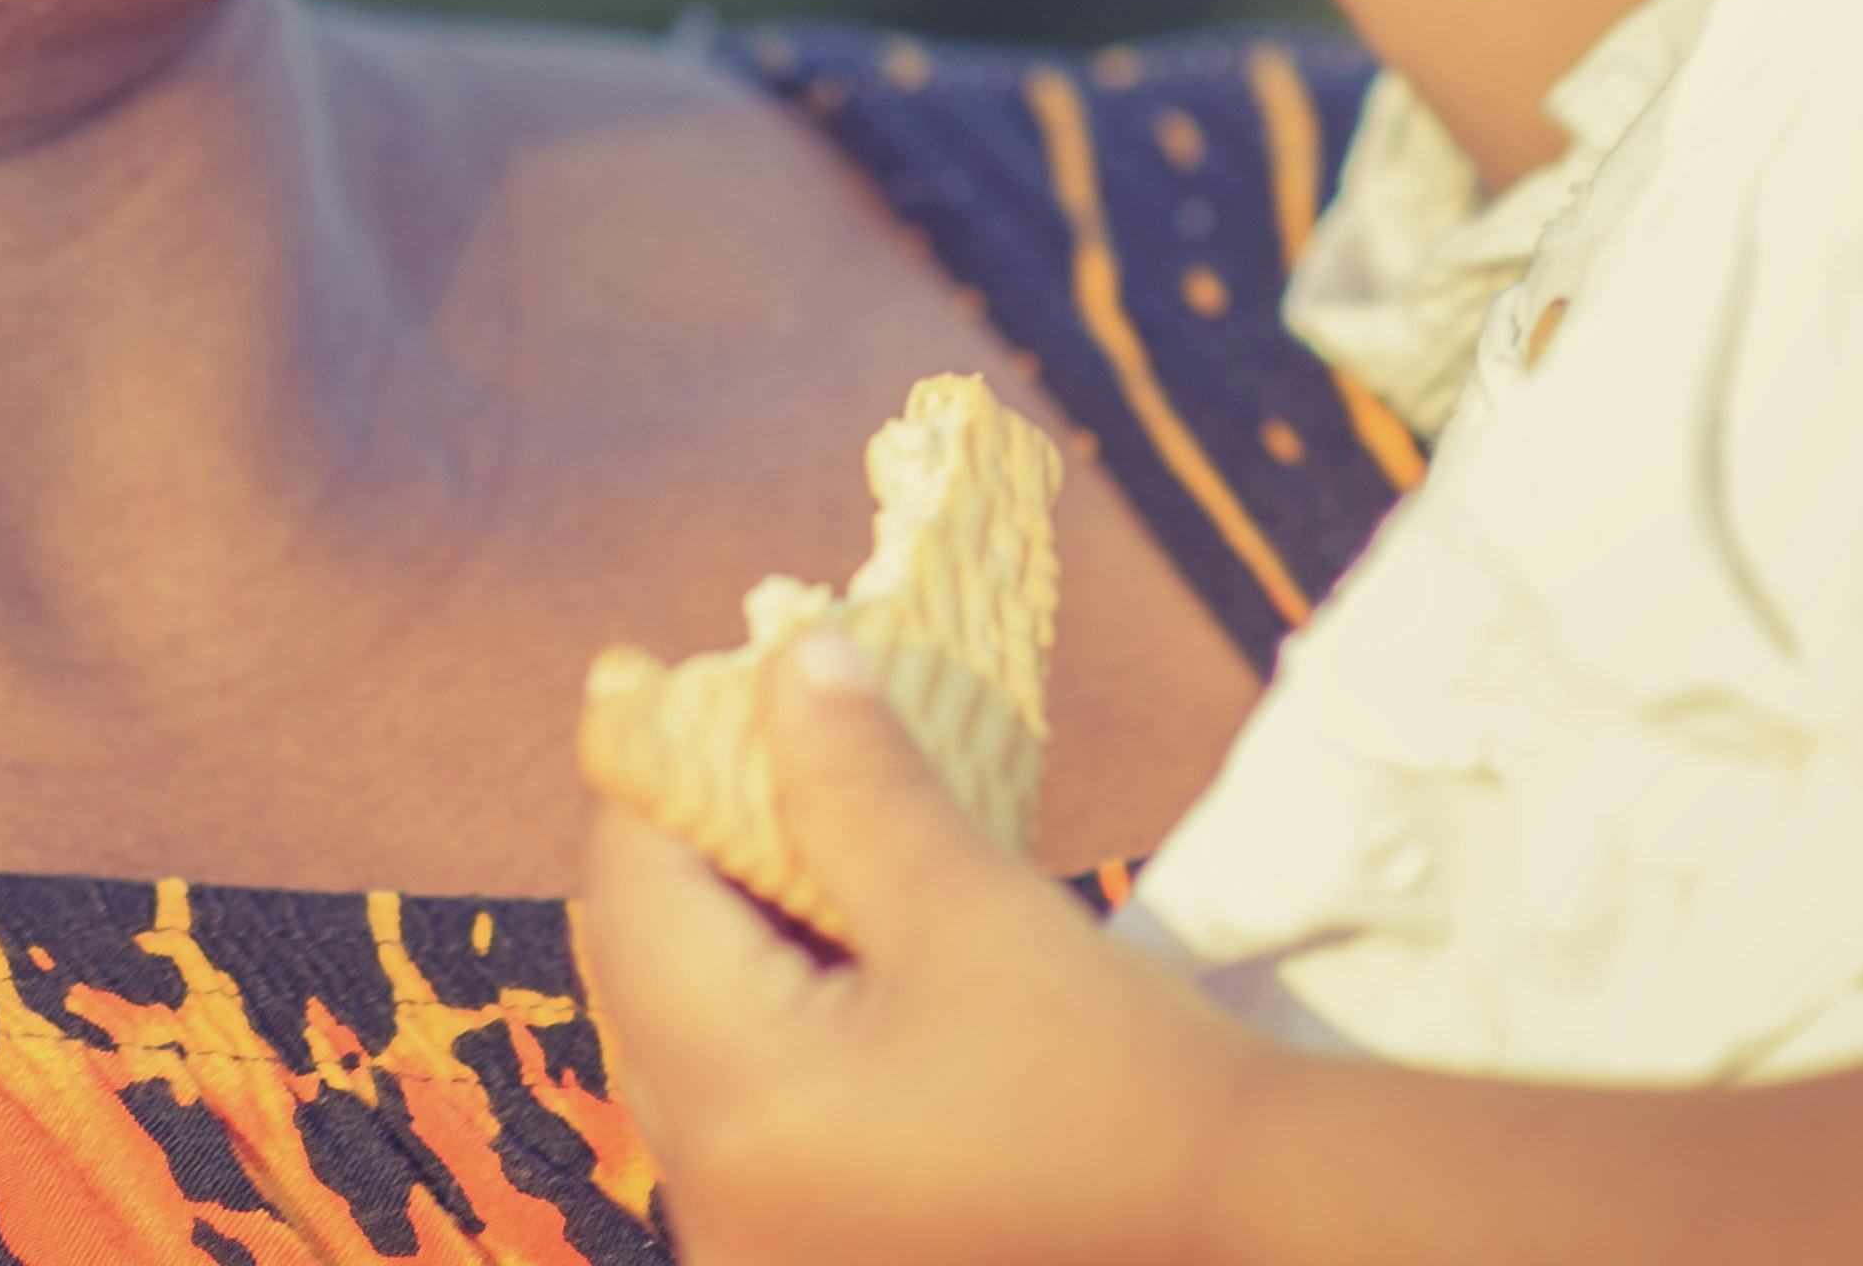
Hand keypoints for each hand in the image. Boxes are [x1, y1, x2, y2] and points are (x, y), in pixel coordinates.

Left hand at [576, 633, 1278, 1265]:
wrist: (1230, 1216)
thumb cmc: (1111, 1065)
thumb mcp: (968, 903)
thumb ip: (855, 778)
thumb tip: (789, 657)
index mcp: (742, 1108)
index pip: (632, 897)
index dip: (645, 774)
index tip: (659, 676)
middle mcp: (715, 1200)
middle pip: (642, 976)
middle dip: (681, 851)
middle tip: (730, 740)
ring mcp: (749, 1248)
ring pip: (681, 1049)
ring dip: (718, 937)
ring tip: (780, 827)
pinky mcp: (797, 1259)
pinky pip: (732, 1114)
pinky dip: (757, 1022)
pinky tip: (819, 946)